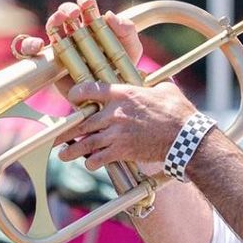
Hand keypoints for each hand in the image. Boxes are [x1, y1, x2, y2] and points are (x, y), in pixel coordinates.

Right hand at [11, 0, 144, 63]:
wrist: (110, 100)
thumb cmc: (122, 71)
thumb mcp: (131, 50)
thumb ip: (127, 31)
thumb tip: (110, 15)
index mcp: (94, 24)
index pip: (86, 6)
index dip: (85, 1)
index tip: (88, 3)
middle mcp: (75, 32)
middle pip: (65, 13)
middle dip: (68, 9)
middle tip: (74, 14)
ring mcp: (61, 46)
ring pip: (51, 27)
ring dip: (53, 20)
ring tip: (58, 22)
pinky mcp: (48, 62)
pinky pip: (32, 50)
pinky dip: (29, 44)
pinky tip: (38, 45)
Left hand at [56, 80, 195, 169]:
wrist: (184, 136)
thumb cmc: (177, 111)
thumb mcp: (163, 88)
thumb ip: (152, 82)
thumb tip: (150, 78)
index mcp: (122, 94)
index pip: (90, 90)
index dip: (76, 94)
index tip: (72, 99)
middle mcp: (114, 113)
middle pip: (82, 122)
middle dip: (67, 131)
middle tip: (57, 137)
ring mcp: (116, 133)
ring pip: (85, 142)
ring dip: (72, 150)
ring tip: (63, 155)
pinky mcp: (121, 151)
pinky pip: (98, 158)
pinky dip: (92, 162)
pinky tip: (89, 164)